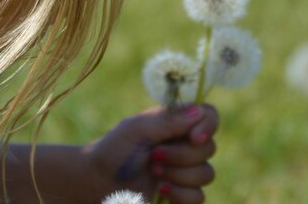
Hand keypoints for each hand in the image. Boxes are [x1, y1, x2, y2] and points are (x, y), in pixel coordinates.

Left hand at [83, 104, 218, 203]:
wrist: (97, 183)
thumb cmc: (113, 151)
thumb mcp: (137, 129)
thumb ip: (168, 120)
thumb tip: (200, 111)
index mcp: (176, 122)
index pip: (209, 115)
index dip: (208, 125)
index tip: (193, 137)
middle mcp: (184, 144)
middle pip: (209, 147)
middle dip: (181, 155)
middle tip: (154, 156)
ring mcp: (185, 170)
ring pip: (206, 173)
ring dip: (178, 175)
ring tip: (153, 173)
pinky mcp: (182, 194)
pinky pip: (199, 197)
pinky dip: (180, 195)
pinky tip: (161, 190)